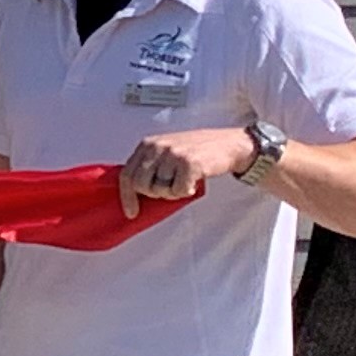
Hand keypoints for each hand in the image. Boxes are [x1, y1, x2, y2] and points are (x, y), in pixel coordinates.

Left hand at [120, 127, 251, 214]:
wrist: (228, 144)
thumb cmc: (196, 152)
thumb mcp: (166, 152)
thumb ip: (150, 166)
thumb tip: (133, 195)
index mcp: (147, 144)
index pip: (126, 174)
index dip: (127, 196)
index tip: (131, 212)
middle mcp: (157, 146)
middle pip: (140, 185)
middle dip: (154, 194)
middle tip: (170, 188)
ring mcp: (172, 154)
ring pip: (160, 190)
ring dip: (172, 193)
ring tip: (184, 181)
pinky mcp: (188, 162)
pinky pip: (178, 191)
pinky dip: (186, 192)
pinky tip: (193, 182)